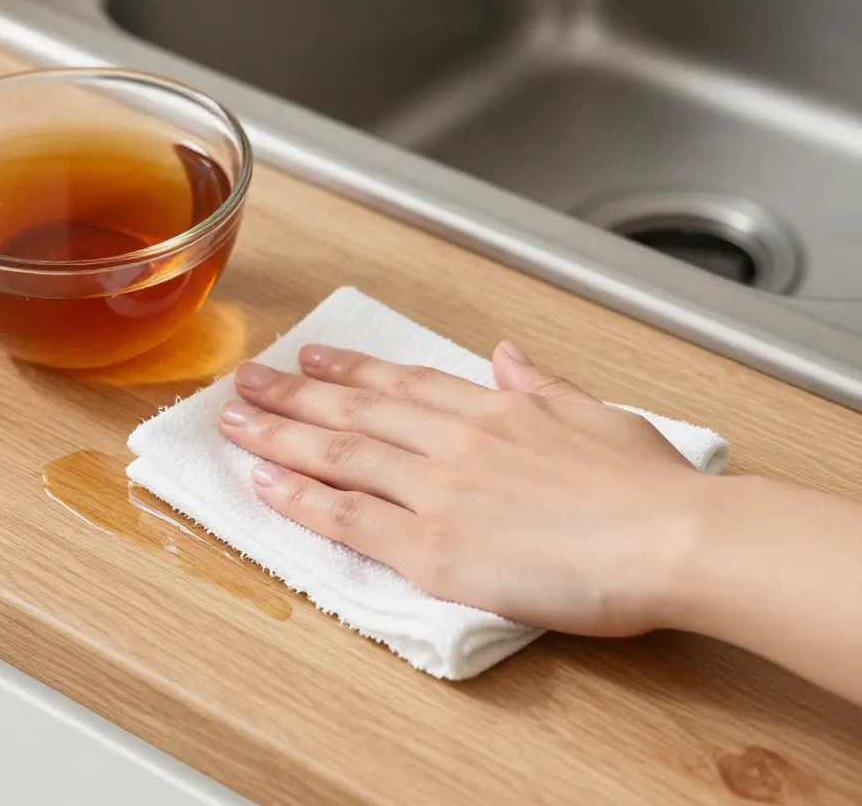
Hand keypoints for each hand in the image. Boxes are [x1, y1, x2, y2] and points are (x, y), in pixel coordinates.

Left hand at [218, 341, 705, 636]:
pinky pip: (348, 518)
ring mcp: (437, 491)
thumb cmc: (651, 488)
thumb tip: (509, 355)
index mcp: (496, 409)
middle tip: (247, 378)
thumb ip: (543, 386)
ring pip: (339, 455)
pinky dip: (300, 498)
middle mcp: (455, 441)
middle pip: (356, 411)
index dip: (352, 370)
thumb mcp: (599, 416)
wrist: (672, 540)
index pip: (404, 382)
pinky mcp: (431, 549)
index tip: (314, 356)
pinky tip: (263, 482)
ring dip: (279, 434)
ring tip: (234, 419)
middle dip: (294, 393)